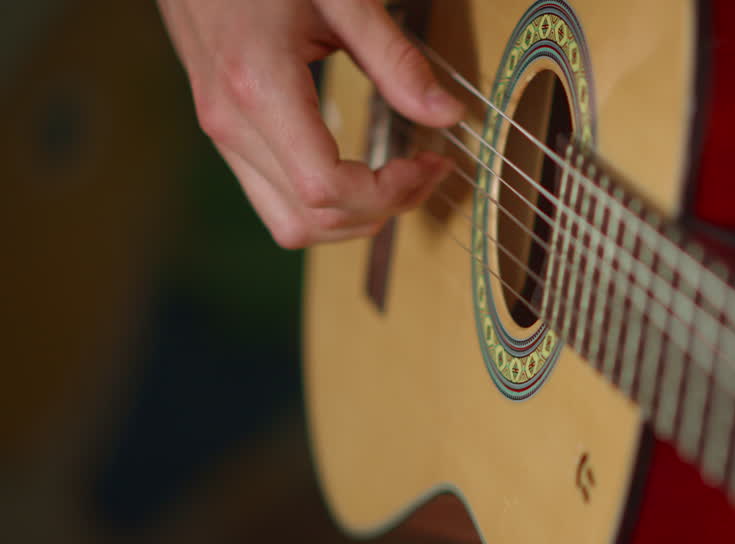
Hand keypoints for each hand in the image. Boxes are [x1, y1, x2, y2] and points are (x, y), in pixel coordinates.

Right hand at [158, 0, 462, 247]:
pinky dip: (324, 205)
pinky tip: (359, 171)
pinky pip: (275, 199)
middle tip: (425, 172)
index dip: (388, 192)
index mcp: (259, 87)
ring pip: (290, 224)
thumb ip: (395, 60)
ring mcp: (221, 132)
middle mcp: (231, 123)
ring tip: (398, 180)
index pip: (326, 189)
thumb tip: (447, 114)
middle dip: (381, 210)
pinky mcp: (224, 132)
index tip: (429, 162)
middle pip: (312, 220)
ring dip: (352, 218)